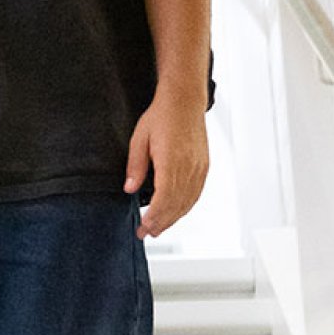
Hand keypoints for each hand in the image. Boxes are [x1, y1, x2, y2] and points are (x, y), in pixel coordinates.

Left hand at [127, 92, 209, 238]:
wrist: (184, 102)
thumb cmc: (161, 117)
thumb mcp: (139, 139)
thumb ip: (135, 166)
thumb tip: (129, 189)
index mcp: (172, 162)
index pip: (163, 199)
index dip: (153, 217)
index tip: (142, 228)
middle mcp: (189, 168)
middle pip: (176, 205)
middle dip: (161, 223)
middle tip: (146, 233)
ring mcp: (199, 168)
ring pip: (188, 202)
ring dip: (173, 218)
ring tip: (159, 228)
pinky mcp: (204, 166)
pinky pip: (196, 193)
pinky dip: (186, 206)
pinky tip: (176, 212)